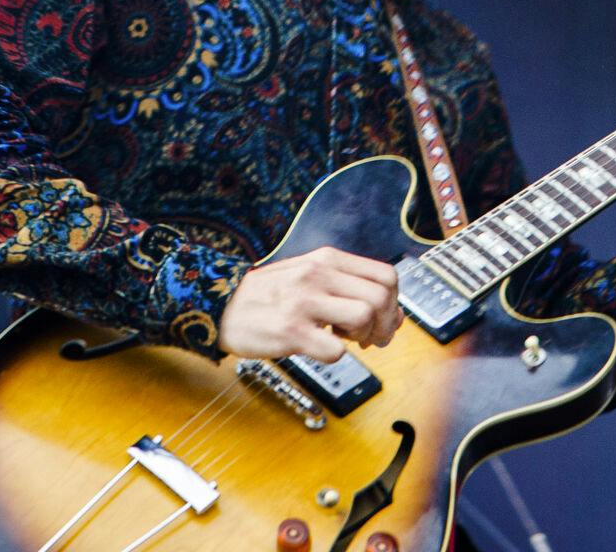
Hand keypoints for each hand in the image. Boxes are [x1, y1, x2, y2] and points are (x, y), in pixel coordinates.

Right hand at [218, 246, 401, 361]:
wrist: (220, 307)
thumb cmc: (270, 295)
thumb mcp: (310, 274)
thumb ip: (349, 287)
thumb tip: (394, 315)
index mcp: (327, 259)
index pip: (386, 275)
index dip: (394, 302)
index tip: (384, 318)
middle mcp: (318, 275)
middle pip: (381, 297)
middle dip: (385, 324)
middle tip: (371, 338)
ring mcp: (304, 303)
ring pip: (364, 317)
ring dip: (364, 336)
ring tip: (347, 340)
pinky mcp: (290, 332)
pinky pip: (335, 350)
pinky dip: (337, 356)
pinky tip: (322, 349)